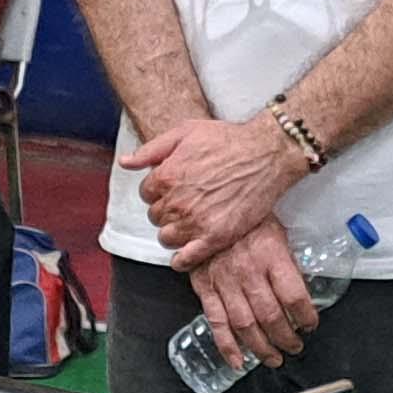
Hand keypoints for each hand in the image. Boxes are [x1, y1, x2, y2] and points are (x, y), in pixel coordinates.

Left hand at [127, 115, 300, 263]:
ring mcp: (196, 222)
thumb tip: (126, 162)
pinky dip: (181, 260)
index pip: (146, 194)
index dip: (159, 190)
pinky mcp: (216, 237)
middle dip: (167, 209)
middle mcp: (177, 202)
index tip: (173, 188)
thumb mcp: (185, 132)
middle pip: (155, 216)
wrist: (266, 154)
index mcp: (166, 176)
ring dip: (174, 231)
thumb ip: (151, 150)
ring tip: (190, 221)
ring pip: (167, 238)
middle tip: (186, 202)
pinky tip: (184, 255)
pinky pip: (186, 259)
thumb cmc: (228, 139)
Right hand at [186, 218, 317, 375]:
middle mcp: (248, 271)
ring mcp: (225, 281)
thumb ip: (287, 264)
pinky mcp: (206, 288)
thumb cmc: (245, 219)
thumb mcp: (276, 233)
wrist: (208, 207)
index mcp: (271, 255)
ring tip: (274, 358)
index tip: (311, 325)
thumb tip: (302, 293)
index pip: (295, 296)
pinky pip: (217, 322)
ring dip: (262, 348)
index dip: (306, 317)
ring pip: (246, 325)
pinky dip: (227, 346)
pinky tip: (239, 360)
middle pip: (272, 316)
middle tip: (295, 346)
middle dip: (287, 338)